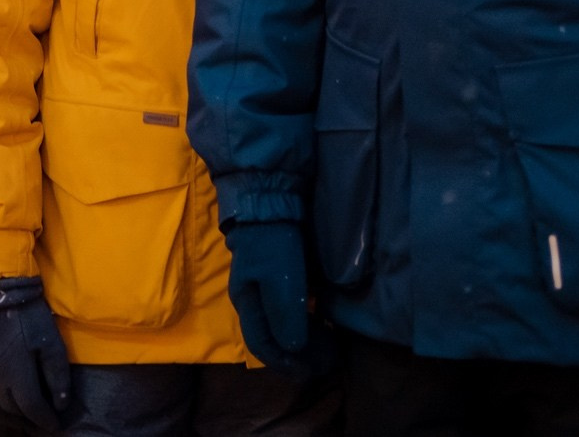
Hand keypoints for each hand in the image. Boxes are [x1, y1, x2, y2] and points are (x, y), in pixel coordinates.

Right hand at [0, 275, 70, 431]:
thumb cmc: (26, 313)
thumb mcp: (50, 341)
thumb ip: (57, 375)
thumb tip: (61, 403)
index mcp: (16, 375)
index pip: (32, 409)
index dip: (46, 420)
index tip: (56, 424)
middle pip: (13, 411)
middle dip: (30, 421)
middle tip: (42, 424)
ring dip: (10, 417)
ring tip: (24, 419)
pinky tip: (2, 405)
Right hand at [225, 219, 332, 377]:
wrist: (270, 205)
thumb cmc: (272, 244)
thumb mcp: (279, 280)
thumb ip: (285, 316)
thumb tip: (294, 349)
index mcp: (248, 304)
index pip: (262, 346)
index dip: (285, 364)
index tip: (310, 372)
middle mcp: (254, 301)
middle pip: (274, 339)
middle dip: (299, 355)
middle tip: (328, 362)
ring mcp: (266, 289)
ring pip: (284, 326)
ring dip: (305, 341)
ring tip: (330, 346)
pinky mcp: (280, 278)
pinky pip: (293, 311)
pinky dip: (307, 324)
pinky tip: (323, 323)